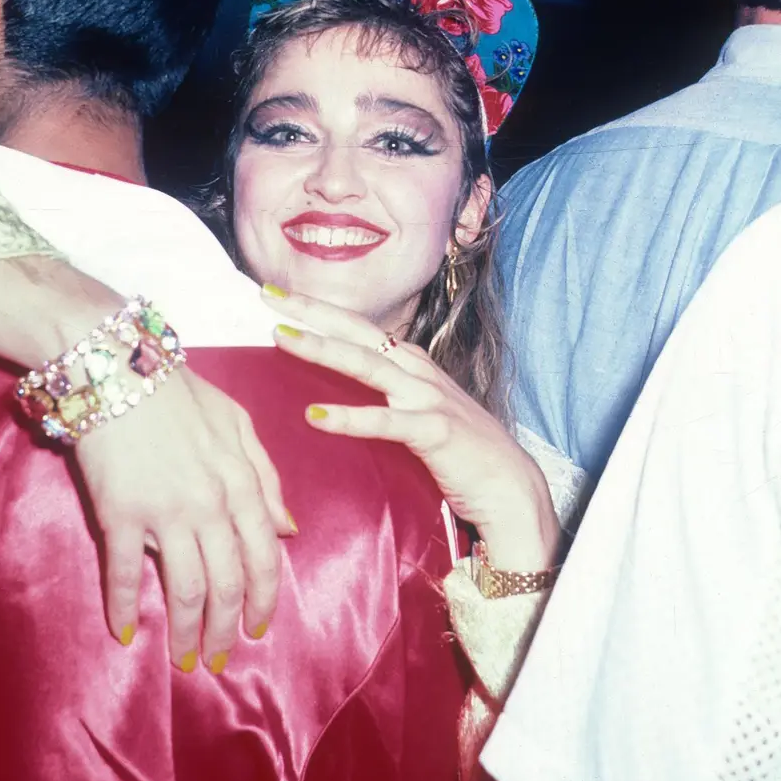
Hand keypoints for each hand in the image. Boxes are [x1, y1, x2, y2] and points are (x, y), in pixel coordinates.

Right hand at [73, 366, 295, 672]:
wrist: (119, 368)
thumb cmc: (180, 393)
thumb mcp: (238, 423)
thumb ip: (266, 476)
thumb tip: (290, 529)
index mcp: (242, 482)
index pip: (263, 556)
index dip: (263, 599)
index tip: (256, 629)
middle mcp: (210, 504)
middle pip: (226, 584)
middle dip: (224, 630)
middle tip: (217, 660)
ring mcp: (165, 511)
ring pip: (184, 589)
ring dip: (184, 633)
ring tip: (181, 661)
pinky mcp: (121, 513)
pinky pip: (126, 572)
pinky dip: (124, 607)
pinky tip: (124, 632)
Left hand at [264, 288, 560, 571]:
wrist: (511, 486)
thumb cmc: (462, 452)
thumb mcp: (421, 411)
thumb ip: (389, 394)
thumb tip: (345, 387)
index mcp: (413, 365)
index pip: (360, 327)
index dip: (320, 309)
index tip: (279, 293)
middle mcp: (419, 372)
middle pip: (359, 332)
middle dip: (313, 310)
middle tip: (269, 294)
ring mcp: (429, 398)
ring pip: (368, 365)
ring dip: (323, 349)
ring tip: (282, 338)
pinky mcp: (436, 431)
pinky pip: (386, 422)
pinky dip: (350, 418)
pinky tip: (315, 416)